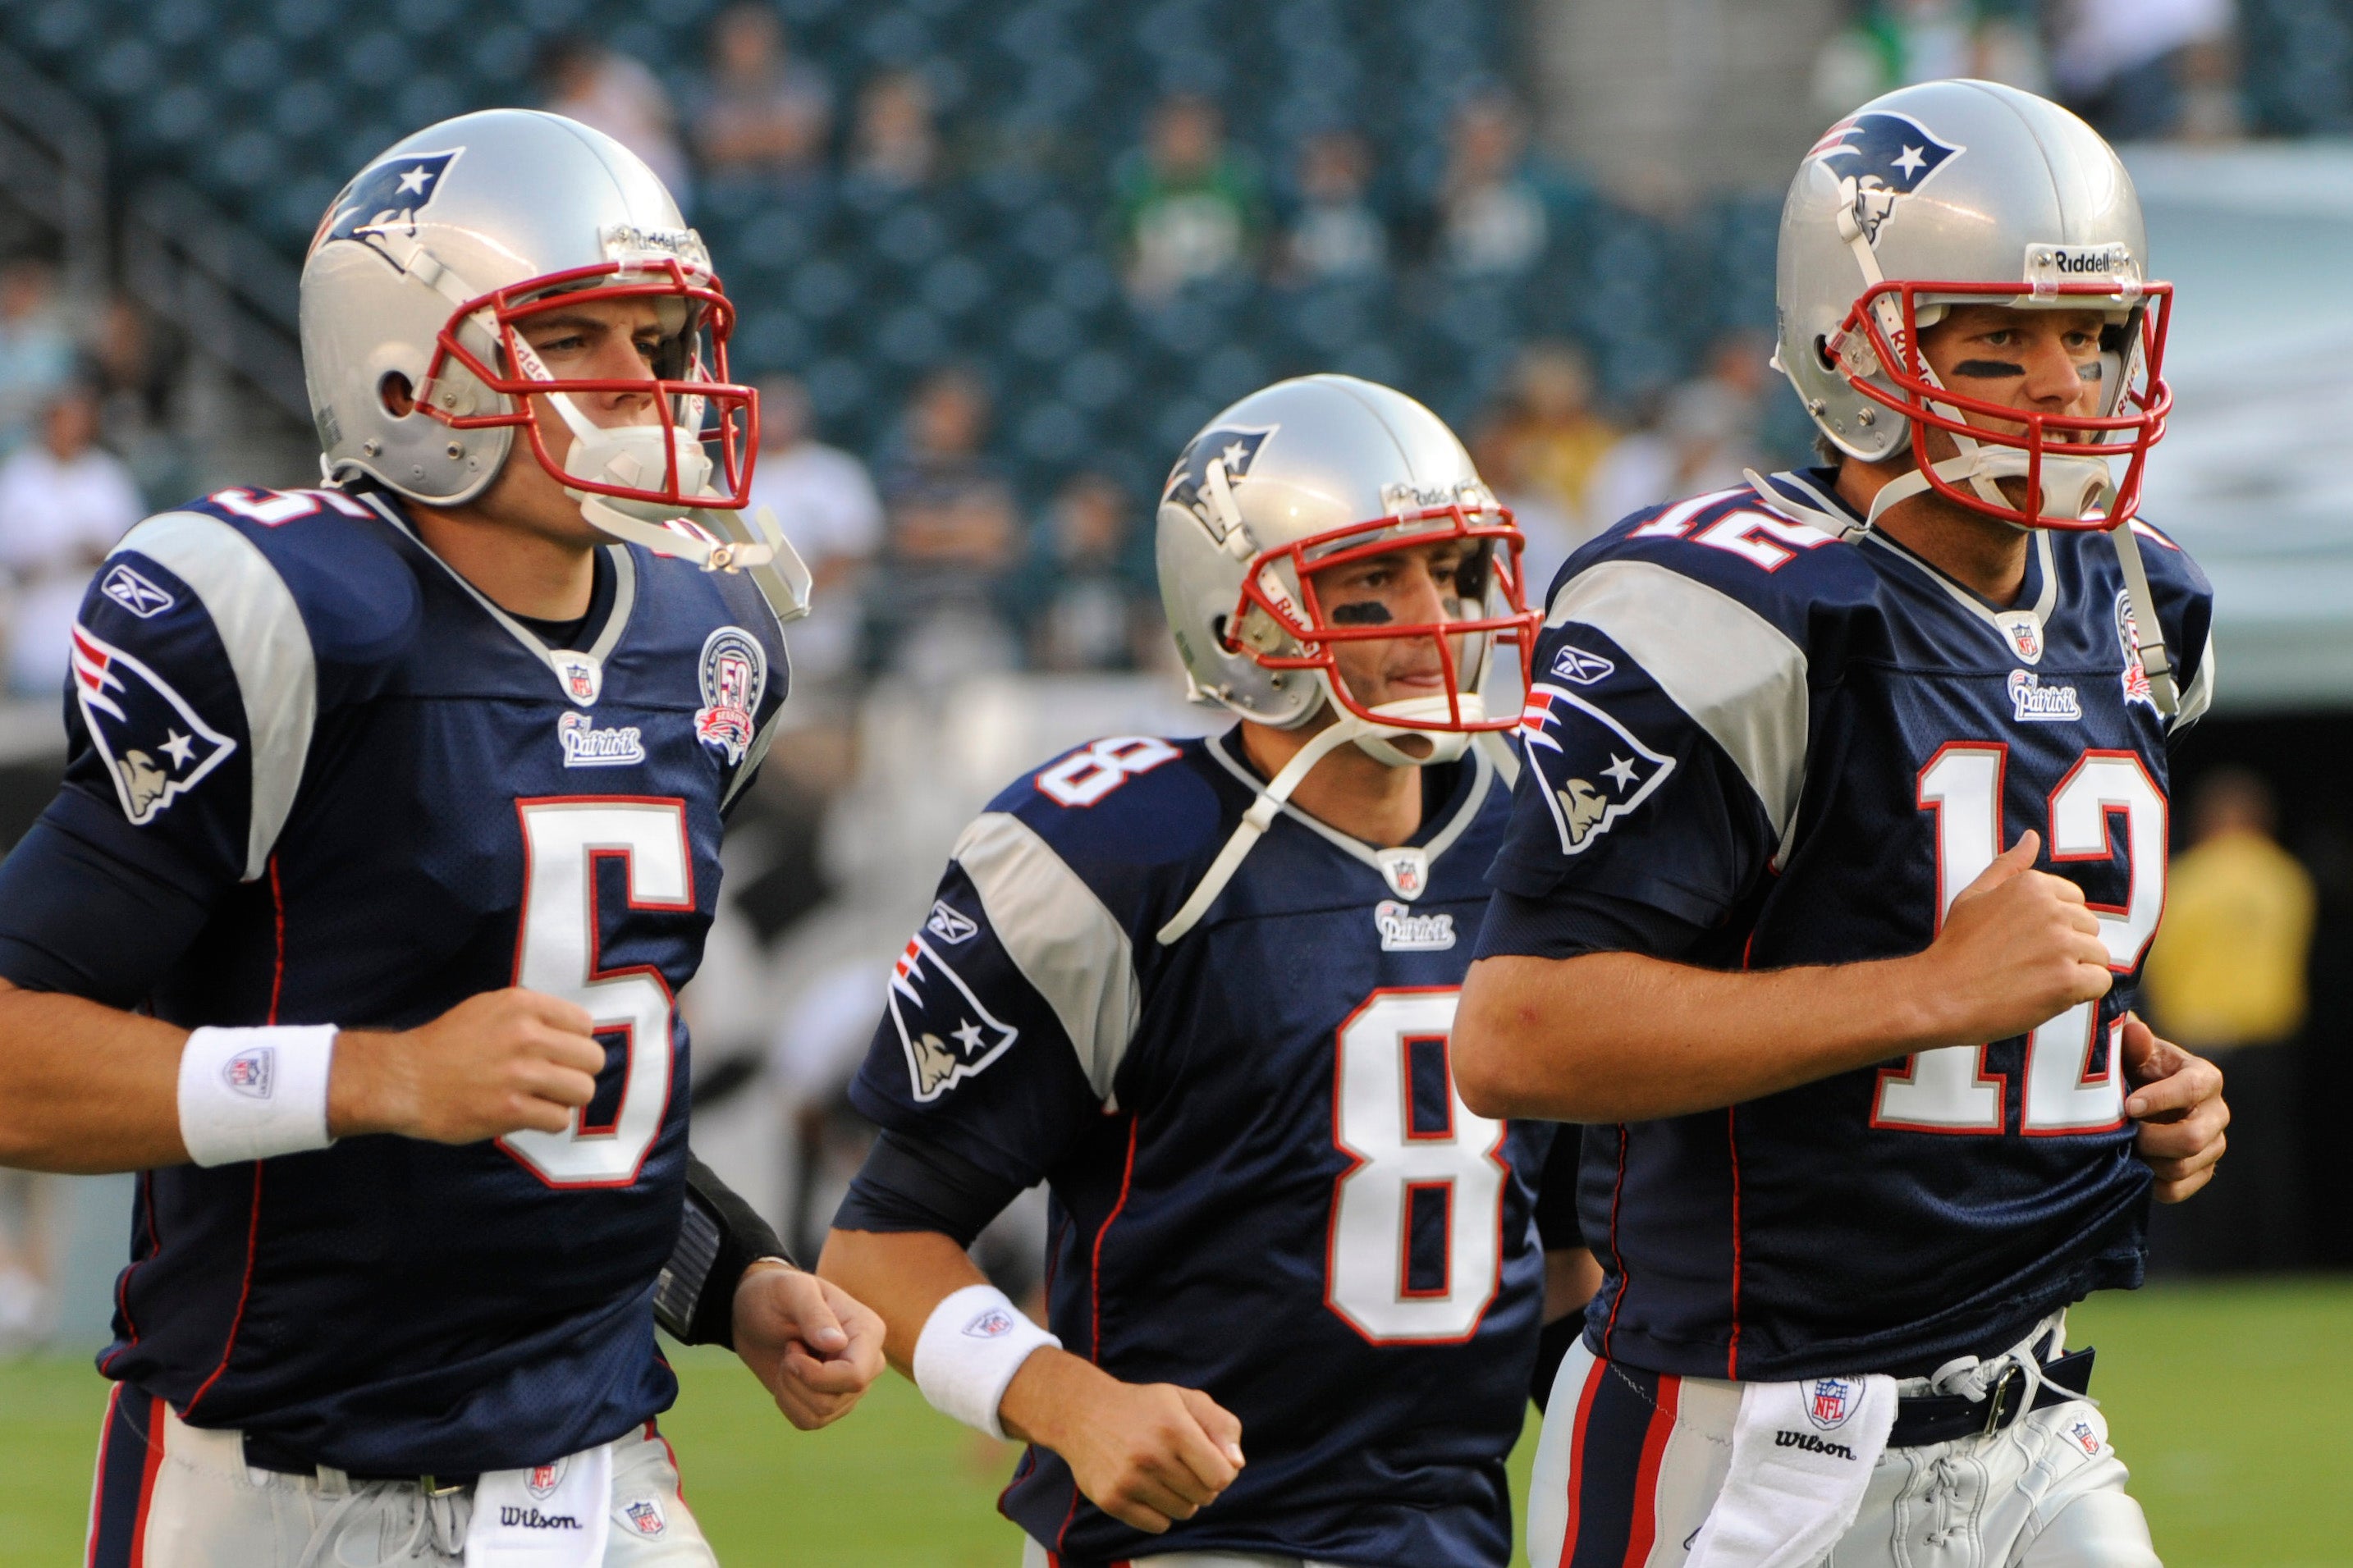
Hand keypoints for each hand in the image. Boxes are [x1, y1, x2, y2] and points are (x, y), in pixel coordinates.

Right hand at [328, 989, 604, 1142]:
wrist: (404, 1079)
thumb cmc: (446, 1045)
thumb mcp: (489, 1008)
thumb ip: (532, 1015)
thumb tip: (575, 1034)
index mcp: (523, 1005)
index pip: (585, 1025)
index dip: (575, 1043)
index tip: (557, 1055)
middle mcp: (526, 1035)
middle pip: (592, 1059)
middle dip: (577, 1073)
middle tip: (553, 1082)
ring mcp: (520, 1073)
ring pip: (583, 1091)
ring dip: (566, 1100)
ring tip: (542, 1099)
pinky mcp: (511, 1109)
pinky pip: (560, 1119)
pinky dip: (549, 1122)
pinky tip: (527, 1115)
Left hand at [733, 1261, 886, 1429]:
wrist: (755, 1312)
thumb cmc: (775, 1294)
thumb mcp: (791, 1291)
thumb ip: (814, 1314)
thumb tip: (837, 1343)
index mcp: (868, 1331)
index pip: (856, 1375)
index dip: (817, 1375)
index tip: (791, 1351)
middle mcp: (867, 1361)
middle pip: (838, 1398)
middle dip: (799, 1381)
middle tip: (788, 1349)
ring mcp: (849, 1385)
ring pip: (822, 1414)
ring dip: (790, 1390)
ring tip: (786, 1360)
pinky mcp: (830, 1401)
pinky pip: (810, 1421)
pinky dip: (787, 1403)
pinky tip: (785, 1378)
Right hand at [999, 1350, 1243, 1533]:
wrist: (1082, 1412)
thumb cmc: (1143, 1407)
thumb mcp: (1184, 1399)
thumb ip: (1221, 1425)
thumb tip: (1237, 1465)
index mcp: (1174, 1427)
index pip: (1222, 1476)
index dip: (1222, 1472)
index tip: (1209, 1461)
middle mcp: (1151, 1455)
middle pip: (1205, 1496)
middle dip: (1202, 1483)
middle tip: (1182, 1464)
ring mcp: (1129, 1480)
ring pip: (1183, 1512)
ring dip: (1181, 1498)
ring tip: (1163, 1474)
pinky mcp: (1112, 1500)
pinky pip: (1158, 1526)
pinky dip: (1159, 1512)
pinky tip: (1147, 1488)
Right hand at [1912, 832, 2112, 1046]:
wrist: (1939, 994)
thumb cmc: (1955, 946)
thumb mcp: (1974, 895)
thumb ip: (2009, 865)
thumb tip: (2032, 836)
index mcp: (2032, 885)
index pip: (2076, 902)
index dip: (2056, 927)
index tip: (2027, 942)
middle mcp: (2051, 909)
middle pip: (2090, 928)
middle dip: (2069, 948)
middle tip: (2027, 964)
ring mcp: (2061, 944)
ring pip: (2098, 956)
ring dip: (2076, 971)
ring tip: (2036, 980)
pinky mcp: (2068, 979)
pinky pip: (2100, 982)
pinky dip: (2081, 993)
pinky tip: (2049, 994)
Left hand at [2119, 1015, 2227, 1202]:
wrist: (2129, 1100)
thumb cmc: (2130, 1070)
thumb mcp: (2129, 1052)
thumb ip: (2132, 1044)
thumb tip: (2137, 1032)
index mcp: (2204, 1077)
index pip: (2192, 1089)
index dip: (2160, 1099)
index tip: (2129, 1106)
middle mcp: (2216, 1112)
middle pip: (2193, 1138)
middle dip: (2151, 1138)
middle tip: (2123, 1132)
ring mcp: (2212, 1145)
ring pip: (2182, 1166)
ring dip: (2147, 1160)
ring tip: (2124, 1146)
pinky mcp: (2201, 1171)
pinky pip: (2177, 1189)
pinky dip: (2150, 1182)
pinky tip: (2133, 1165)